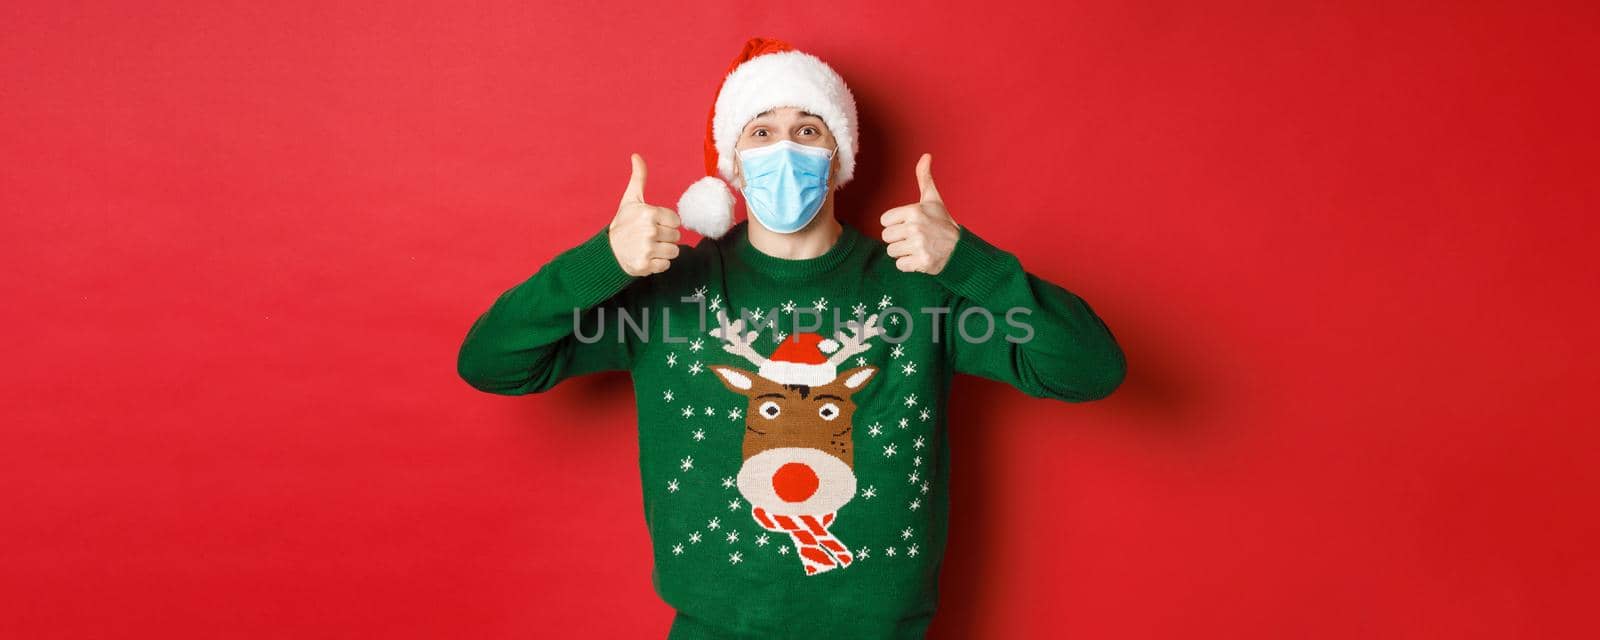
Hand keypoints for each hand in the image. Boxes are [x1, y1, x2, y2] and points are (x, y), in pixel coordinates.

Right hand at [609, 153, 681, 275]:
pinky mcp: (645, 265)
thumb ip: (639, 178)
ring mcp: (647, 249)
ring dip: (663, 252)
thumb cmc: (623, 224)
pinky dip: (658, 264)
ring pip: (674, 252)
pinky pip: (666, 265)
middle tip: (649, 237)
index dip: (666, 223)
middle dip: (665, 238)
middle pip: (676, 237)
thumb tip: (636, 155)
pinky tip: (646, 257)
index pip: (676, 221)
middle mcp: (649, 231)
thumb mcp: (631, 200)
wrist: (607, 252)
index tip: (653, 224)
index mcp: (649, 213)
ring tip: (649, 247)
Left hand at [881, 153, 959, 273]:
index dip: (895, 224)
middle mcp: (915, 227)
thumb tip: (926, 155)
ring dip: (903, 252)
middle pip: (886, 237)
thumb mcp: (933, 199)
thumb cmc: (943, 223)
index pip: (884, 221)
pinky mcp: (922, 262)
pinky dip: (908, 264)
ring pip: (892, 252)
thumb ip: (924, 177)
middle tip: (914, 237)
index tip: (908, 225)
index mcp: (914, 211)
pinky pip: (900, 265)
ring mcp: (919, 246)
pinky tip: (919, 257)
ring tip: (917, 247)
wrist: (960, 249)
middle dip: (898, 239)